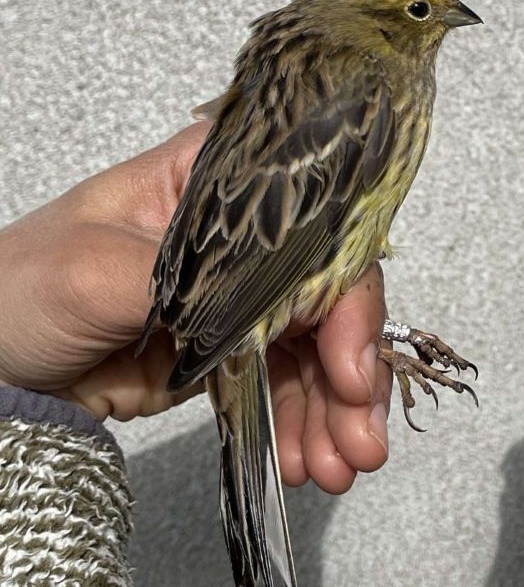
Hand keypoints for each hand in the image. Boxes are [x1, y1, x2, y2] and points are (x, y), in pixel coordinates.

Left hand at [0, 124, 392, 493]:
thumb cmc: (15, 288)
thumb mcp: (93, 271)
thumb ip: (192, 283)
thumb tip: (285, 305)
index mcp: (217, 186)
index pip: (313, 227)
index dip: (344, 293)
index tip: (348, 365)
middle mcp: (243, 235)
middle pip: (329, 292)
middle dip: (353, 369)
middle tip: (360, 436)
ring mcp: (241, 295)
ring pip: (317, 347)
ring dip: (335, 409)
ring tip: (338, 465)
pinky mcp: (230, 351)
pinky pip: (285, 386)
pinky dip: (303, 424)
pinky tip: (306, 459)